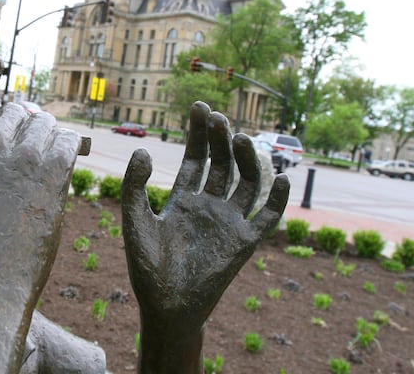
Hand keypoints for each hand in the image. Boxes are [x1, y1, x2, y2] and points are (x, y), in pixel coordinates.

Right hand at [0, 98, 79, 372]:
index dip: (0, 111)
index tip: (9, 120)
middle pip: (17, 112)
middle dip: (26, 123)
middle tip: (34, 138)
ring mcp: (22, 156)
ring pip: (45, 123)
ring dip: (49, 133)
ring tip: (51, 149)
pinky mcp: (52, 173)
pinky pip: (69, 140)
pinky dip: (71, 144)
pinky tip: (70, 154)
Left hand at [121, 101, 288, 372]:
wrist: (165, 307)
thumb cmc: (147, 268)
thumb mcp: (134, 221)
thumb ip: (134, 187)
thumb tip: (142, 150)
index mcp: (184, 199)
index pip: (197, 158)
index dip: (199, 134)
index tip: (200, 107)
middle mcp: (209, 207)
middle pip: (222, 164)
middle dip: (221, 139)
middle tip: (217, 117)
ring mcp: (228, 223)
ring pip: (246, 183)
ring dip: (247, 160)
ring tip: (240, 138)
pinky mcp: (244, 243)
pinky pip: (266, 218)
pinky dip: (276, 200)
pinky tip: (279, 178)